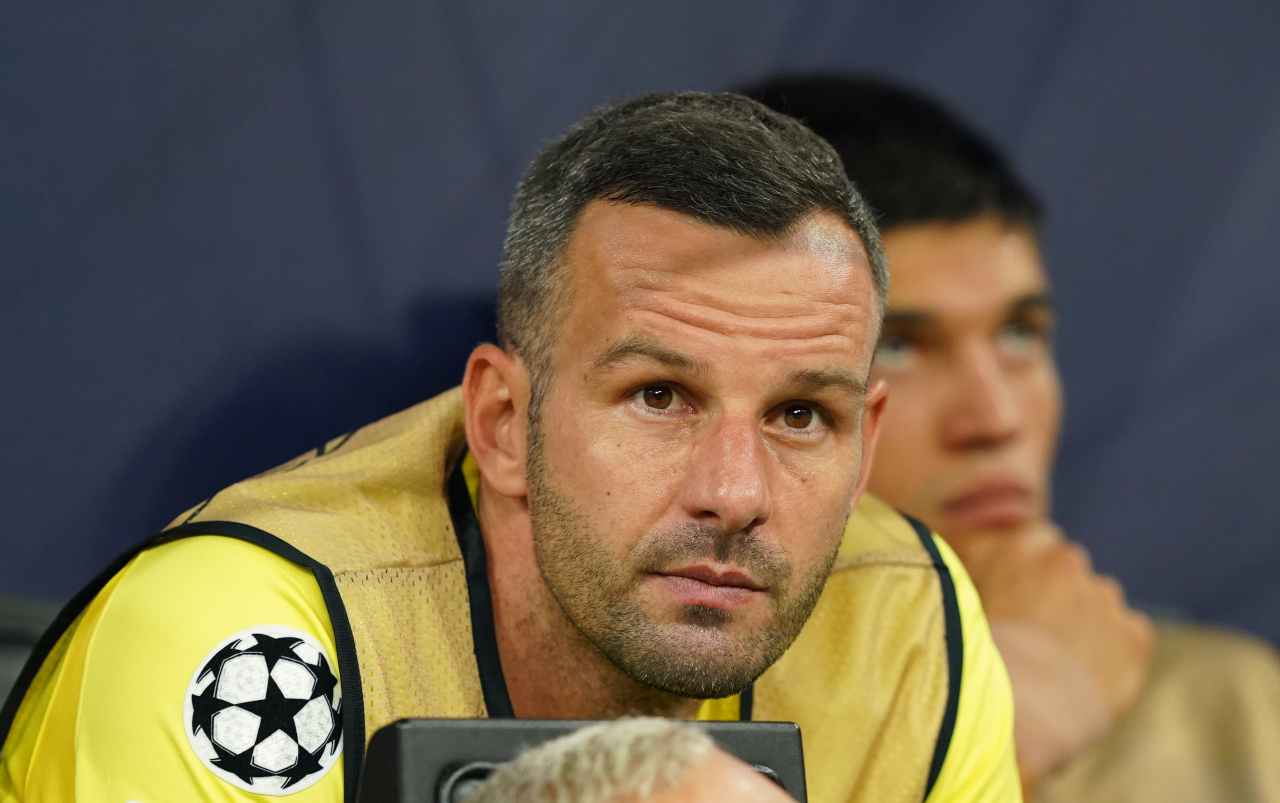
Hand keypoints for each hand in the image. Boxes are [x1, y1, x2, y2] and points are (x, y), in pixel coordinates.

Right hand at [952, 524, 1154, 790]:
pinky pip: (1127, 637)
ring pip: (1096, 602)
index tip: (1013, 597)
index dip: (1023, 571)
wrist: (1015, 708)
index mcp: (1020, 543)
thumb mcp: (951, 593)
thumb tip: (965, 552)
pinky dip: (1112, 653)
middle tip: (1030, 633)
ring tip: (1053, 664)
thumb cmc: (969, 653)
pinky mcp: (1134, 635)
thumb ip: (968, 566)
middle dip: (1055, 593)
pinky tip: (1081, 679)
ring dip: (1083, 621)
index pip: (1032, 540)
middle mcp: (1066, 560)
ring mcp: (1104, 597)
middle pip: (1065, 568)